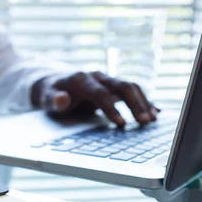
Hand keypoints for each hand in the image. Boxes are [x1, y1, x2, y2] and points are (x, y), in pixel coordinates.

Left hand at [32, 71, 158, 126]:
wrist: (53, 82)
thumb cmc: (50, 93)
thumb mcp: (45, 98)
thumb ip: (52, 100)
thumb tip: (60, 100)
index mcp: (81, 80)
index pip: (100, 93)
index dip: (111, 108)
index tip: (121, 124)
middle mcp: (97, 76)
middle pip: (122, 86)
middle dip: (135, 104)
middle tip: (145, 122)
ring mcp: (107, 80)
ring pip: (130, 87)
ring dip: (143, 102)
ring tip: (152, 120)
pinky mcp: (113, 86)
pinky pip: (132, 91)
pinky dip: (144, 101)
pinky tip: (155, 112)